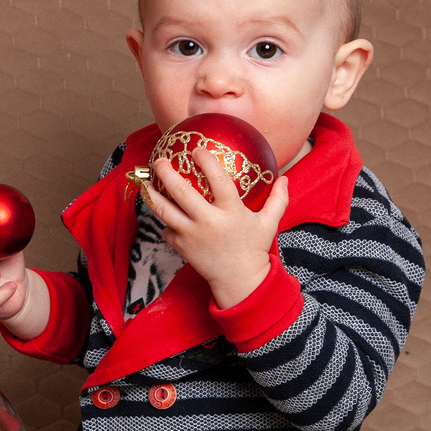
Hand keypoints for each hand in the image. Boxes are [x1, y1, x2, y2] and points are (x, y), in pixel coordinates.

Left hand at [144, 156, 289, 308]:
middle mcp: (208, 222)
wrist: (239, 281)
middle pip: (181, 192)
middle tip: (160, 160)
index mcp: (231, 212)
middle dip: (166, 173)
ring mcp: (191, 235)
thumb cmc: (253, 248)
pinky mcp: (181, 247)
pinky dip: (165, 221)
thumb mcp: (269, 223)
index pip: (218, 181)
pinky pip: (167, 229)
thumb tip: (285, 178)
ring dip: (151, 194)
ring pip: (164, 210)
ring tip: (146, 182)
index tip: (197, 149)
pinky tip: (165, 212)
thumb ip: (277, 199)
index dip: (206, 162)